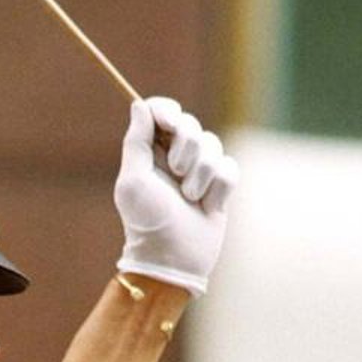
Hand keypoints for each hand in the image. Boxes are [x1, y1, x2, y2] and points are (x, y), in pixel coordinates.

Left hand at [113, 96, 238, 296]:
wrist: (173, 257)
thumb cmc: (147, 221)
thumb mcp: (133, 181)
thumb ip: (136, 142)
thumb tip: (139, 105)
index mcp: (148, 151)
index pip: (159, 111)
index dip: (167, 110)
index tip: (170, 122)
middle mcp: (173, 156)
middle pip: (190, 123)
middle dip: (187, 147)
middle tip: (176, 172)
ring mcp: (198, 169)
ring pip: (213, 145)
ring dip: (201, 174)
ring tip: (189, 198)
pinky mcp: (219, 185)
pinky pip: (229, 168)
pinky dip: (218, 187)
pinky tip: (207, 207)